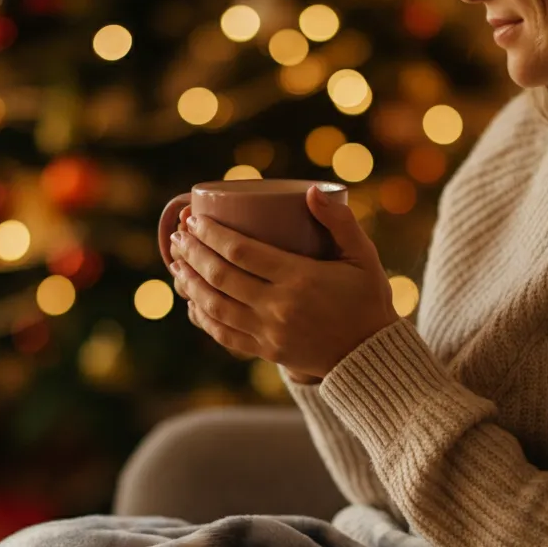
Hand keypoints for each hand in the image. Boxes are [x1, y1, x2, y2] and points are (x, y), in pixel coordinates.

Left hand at [167, 186, 398, 380]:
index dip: (211, 233)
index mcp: (300, 278)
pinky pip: (223, 334)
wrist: (371, 355)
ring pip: (215, 306)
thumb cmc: (368, 299)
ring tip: (176, 265)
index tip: (195, 219)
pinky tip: (191, 302)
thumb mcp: (362, 256)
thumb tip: (312, 191)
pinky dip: (202, 317)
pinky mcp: (266, 350)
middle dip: (193, 254)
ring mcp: (269, 332)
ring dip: (190, 284)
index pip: (241, 251)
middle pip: (220, 276)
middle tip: (178, 236)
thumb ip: (340, 222)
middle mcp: (279, 306)